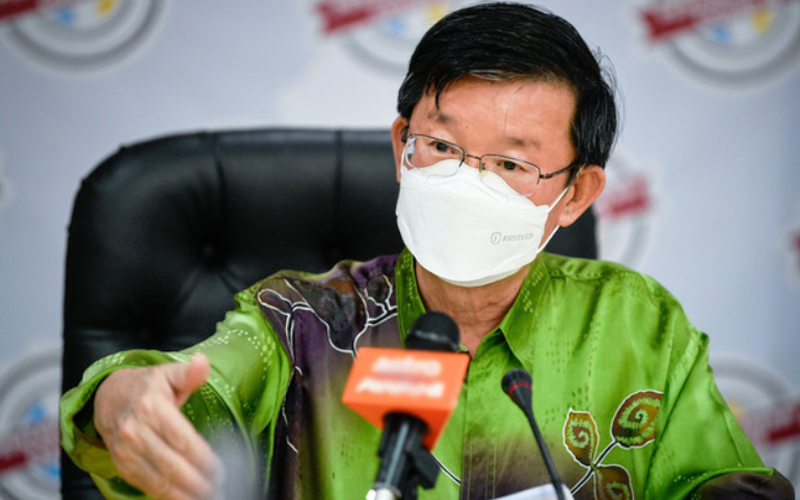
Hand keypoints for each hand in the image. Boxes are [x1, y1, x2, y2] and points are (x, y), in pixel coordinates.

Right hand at [94, 354, 222, 499]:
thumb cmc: (148, 387)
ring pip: (158, 479)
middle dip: (196, 481)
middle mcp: (135, 431)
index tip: (220, 470)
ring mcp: (126, 450)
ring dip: (183, 494)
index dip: (202, 458)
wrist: (108, 398)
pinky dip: (166, 497)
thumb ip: (189, 373)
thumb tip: (203, 362)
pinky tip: (185, 499)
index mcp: (151, 407)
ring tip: (206, 497)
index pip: (181, 439)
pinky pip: (145, 485)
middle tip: (218, 489)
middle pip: (171, 464)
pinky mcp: (122, 465)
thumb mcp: (168, 373)